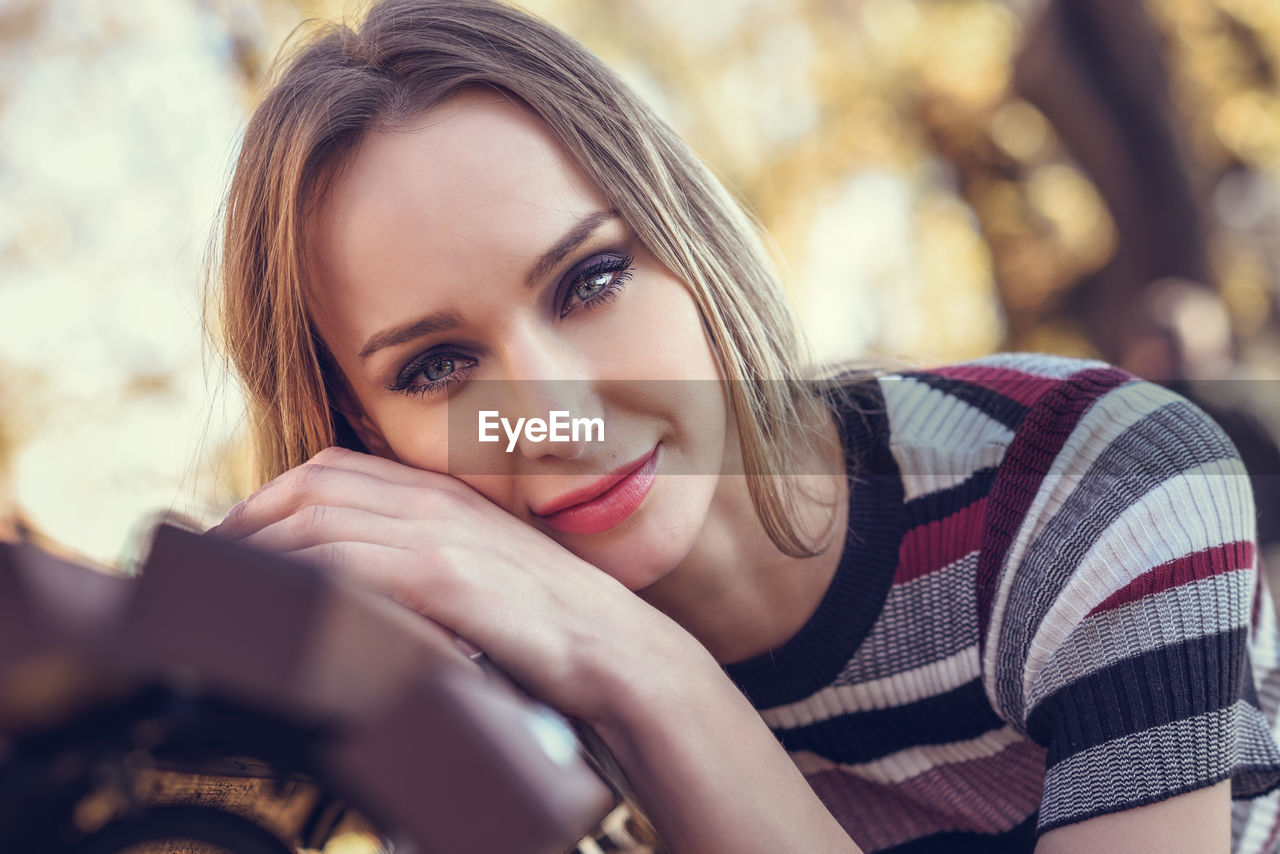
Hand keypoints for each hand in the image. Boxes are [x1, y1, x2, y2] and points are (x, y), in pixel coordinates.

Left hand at [210, 446, 691, 722]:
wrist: (616, 646)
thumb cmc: (552, 620)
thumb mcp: (484, 570)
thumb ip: (427, 558)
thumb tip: (366, 582)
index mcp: (442, 493)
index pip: (333, 468)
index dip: (270, 495)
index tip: (234, 534)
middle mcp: (434, 501)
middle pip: (312, 485)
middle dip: (247, 517)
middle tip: (206, 561)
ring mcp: (438, 534)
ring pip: (317, 521)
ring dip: (256, 551)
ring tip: (218, 587)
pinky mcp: (444, 576)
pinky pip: (345, 564)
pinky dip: (296, 578)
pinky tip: (272, 604)